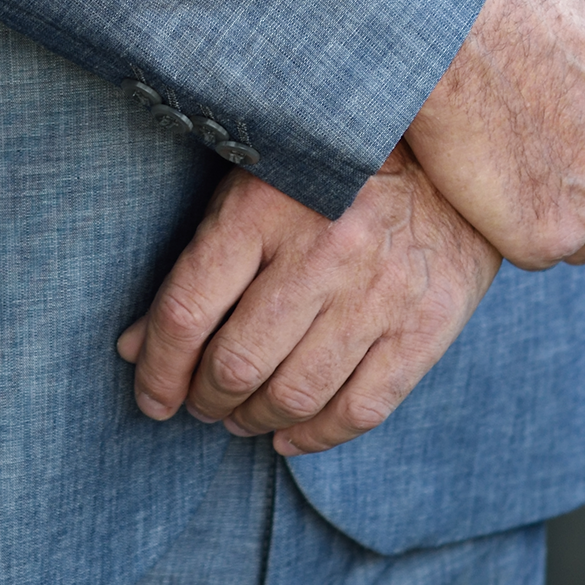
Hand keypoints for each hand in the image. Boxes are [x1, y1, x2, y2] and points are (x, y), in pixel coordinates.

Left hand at [115, 147, 499, 457]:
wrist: (449, 147)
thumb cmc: (328, 167)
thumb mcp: (253, 182)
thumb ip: (199, 262)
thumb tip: (135, 348)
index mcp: (264, 203)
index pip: (188, 310)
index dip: (158, 368)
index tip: (149, 393)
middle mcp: (323, 250)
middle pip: (238, 362)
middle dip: (204, 398)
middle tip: (197, 403)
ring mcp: (379, 291)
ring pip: (294, 395)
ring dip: (252, 421)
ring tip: (237, 417)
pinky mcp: (426, 325)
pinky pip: (360, 410)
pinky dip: (315, 437)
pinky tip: (289, 436)